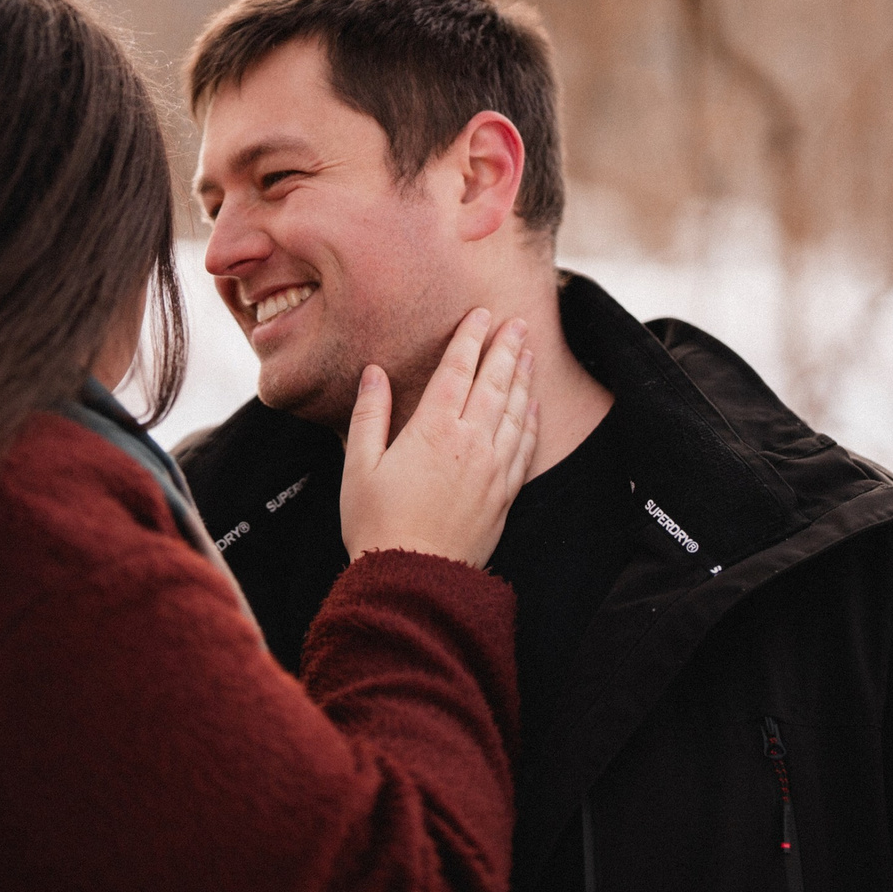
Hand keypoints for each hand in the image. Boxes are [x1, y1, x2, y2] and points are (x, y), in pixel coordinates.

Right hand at [340, 309, 541, 569]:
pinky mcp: (504, 494)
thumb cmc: (377, 522)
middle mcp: (470, 442)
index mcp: (433, 429)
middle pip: (495, 383)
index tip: (481, 314)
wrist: (414, 577)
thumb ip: (370, 414)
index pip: (457, 369)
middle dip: (506, 349)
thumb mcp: (359, 465)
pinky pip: (525, 447)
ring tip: (529, 353)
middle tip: (517, 323)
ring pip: (515, 411)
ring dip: (523, 379)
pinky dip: (532, 422)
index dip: (470, 338)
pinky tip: (534, 408)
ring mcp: (492, 468)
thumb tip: (374, 372)